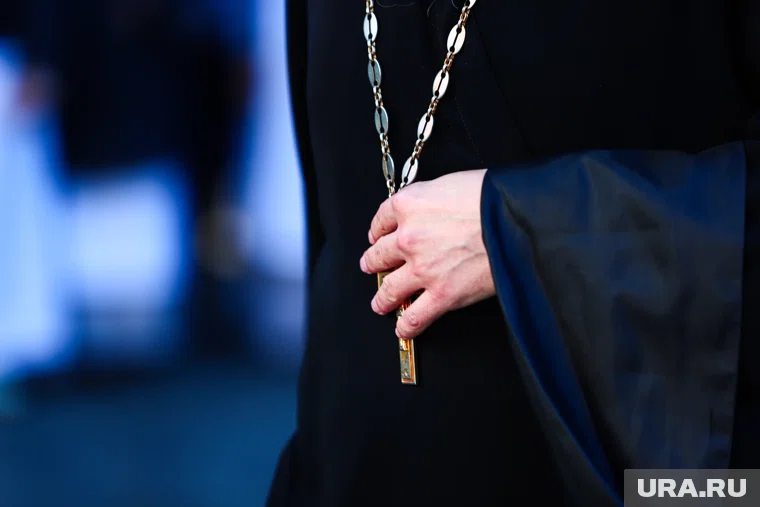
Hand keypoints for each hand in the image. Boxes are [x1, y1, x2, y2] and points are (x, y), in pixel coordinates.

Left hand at [360, 169, 495, 339]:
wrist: (515, 219)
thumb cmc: (492, 197)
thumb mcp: (450, 183)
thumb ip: (430, 201)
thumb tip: (429, 211)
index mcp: (408, 205)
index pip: (381, 220)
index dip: (378, 231)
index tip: (378, 236)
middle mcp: (408, 237)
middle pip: (379, 255)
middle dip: (374, 263)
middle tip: (372, 267)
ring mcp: (422, 268)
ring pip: (390, 289)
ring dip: (382, 298)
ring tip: (381, 303)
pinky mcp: (442, 294)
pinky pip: (414, 317)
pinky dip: (406, 327)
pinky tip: (403, 329)